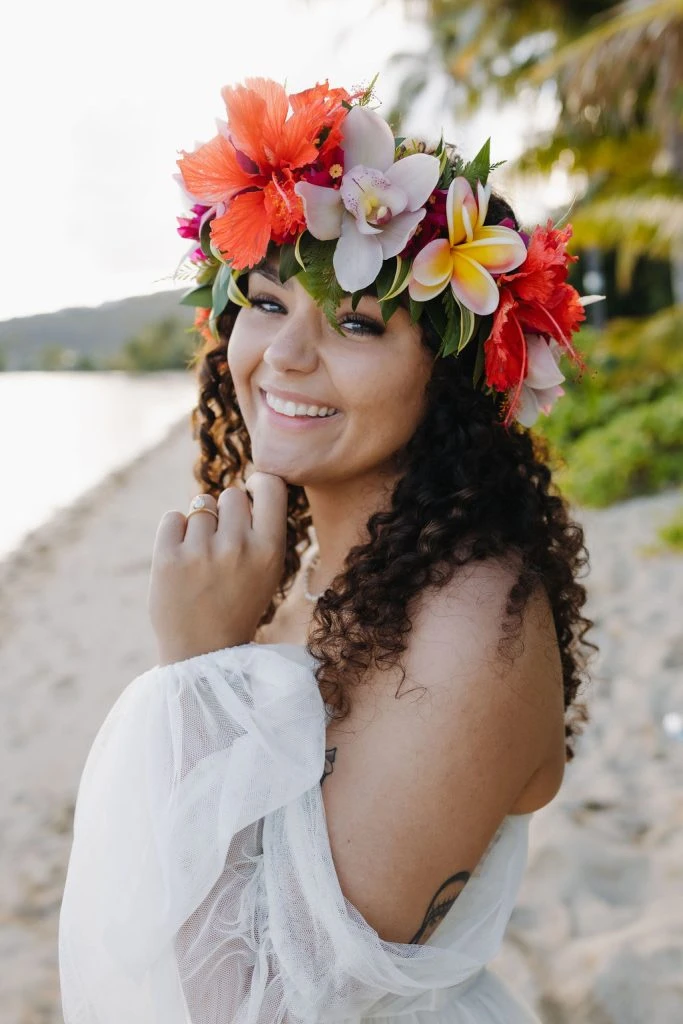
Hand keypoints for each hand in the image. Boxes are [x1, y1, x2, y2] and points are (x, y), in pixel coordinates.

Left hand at [148, 472, 287, 665]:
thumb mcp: (268, 571)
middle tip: (222, 543)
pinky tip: (181, 558)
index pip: (271, 486)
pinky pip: (172, 518)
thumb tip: (249, 483)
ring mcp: (200, 552)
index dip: (260, 485)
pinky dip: (174, 533)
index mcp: (270, 550)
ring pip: (200, 506)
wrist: (202, 652)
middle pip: (231, 495)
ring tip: (201, 560)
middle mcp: (238, 547)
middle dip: (226, 512)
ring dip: (199, 526)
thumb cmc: (238, 605)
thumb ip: (262, 530)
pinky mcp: (167, 558)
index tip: (252, 496)